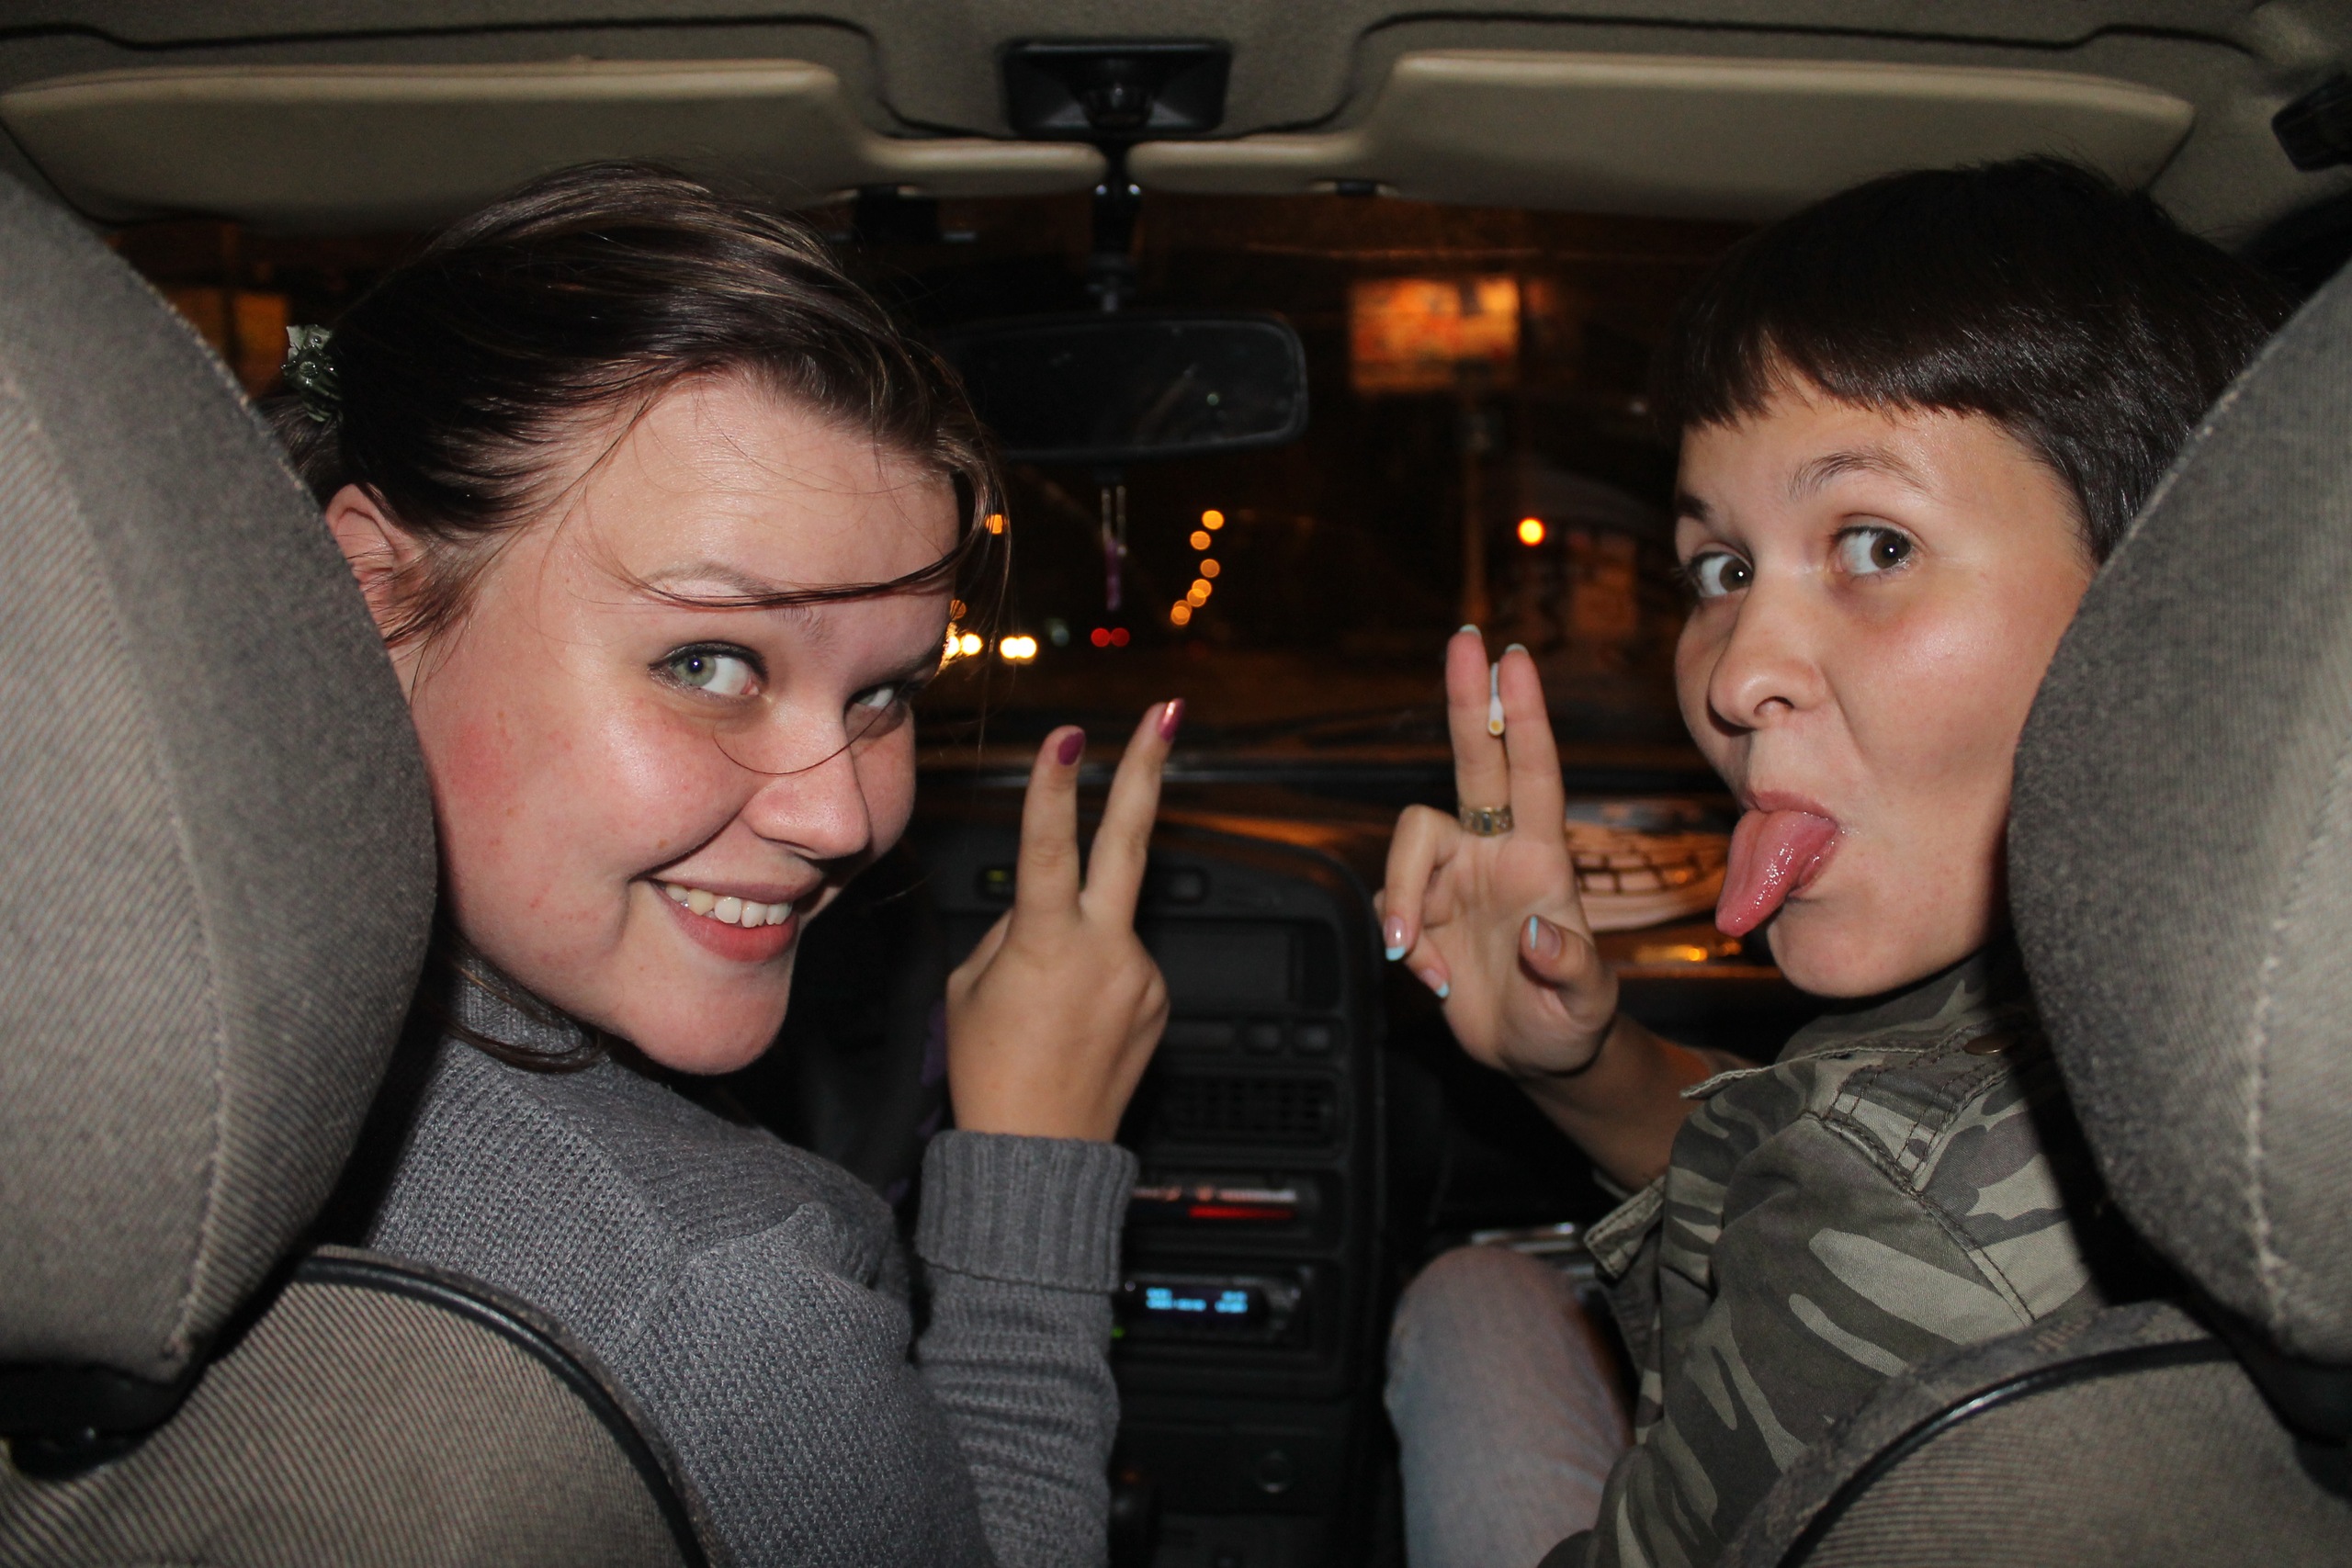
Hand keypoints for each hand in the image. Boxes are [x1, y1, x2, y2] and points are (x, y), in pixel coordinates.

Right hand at [945, 701, 1178, 1141]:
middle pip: (1130, 842)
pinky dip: (1093, 976)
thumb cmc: (990, 1073)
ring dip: (1076, 939)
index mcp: (1047, 943)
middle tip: (1168, 711)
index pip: (1050, 847)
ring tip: (1043, 1009)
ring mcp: (1141, 976)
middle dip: (1148, 769)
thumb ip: (1011, 930)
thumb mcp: (970, 989)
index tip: (1070, 735)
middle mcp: (1107, 951)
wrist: (1041, 1156)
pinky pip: (1120, 964)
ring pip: (1105, 922)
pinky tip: (1070, 1022)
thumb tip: (1043, 905)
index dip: (1056, 787)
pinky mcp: (1159, 1001)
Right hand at [1379, 632, 1618, 1079]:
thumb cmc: (1571, 1024)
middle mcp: (1496, 852)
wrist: (1532, 1055)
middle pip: (1476, 761)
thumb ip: (1571, 970)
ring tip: (1413, 956)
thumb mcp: (1585, 1008)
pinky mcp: (1419, 907)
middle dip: (1469, 702)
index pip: (1534, 774)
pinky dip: (1400, 942)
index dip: (1524, 716)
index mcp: (1542, 860)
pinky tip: (1431, 978)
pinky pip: (1389, 902)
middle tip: (1462, 639)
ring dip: (1400, 895)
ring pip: (1409, 841)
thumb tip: (1541, 930)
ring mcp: (1454, 876)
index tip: (1512, 658)